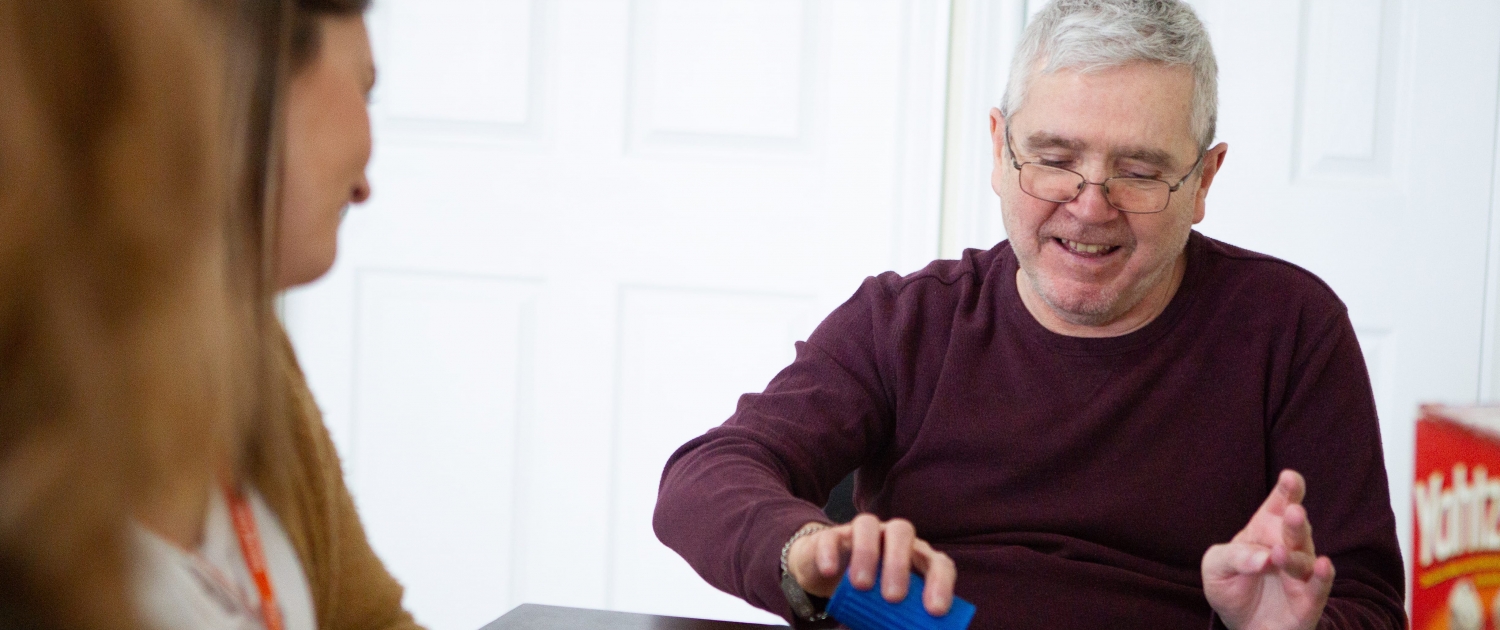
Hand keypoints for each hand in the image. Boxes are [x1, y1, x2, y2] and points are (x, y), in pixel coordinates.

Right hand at [785, 514, 955, 615]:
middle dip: (899, 563)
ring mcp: (859, 532)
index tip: (935, 611)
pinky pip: (831, 537)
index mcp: (913, 555)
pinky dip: (830, 552)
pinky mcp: (831, 536)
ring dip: (867, 553)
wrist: (825, 573)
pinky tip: (829, 571)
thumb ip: (897, 621)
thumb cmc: (867, 593)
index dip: (940, 582)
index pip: (936, 561)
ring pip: (868, 526)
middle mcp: (890, 537)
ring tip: (862, 586)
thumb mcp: (886, 608)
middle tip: (893, 597)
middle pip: (902, 533)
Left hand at [1202, 470, 1335, 629]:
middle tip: (1293, 511)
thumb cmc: (1230, 586)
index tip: (1290, 477)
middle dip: (1295, 520)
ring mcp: (1300, 574)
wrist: (1241, 625)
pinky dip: (1322, 577)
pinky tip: (1323, 565)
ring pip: (1303, 559)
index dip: (1287, 491)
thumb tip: (1261, 559)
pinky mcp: (1308, 601)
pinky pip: (1319, 588)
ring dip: (1293, 554)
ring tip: (1278, 552)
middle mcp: (1288, 547)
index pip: (1278, 506)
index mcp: (1264, 530)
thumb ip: (1234, 557)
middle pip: (1295, 530)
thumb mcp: (1216, 566)